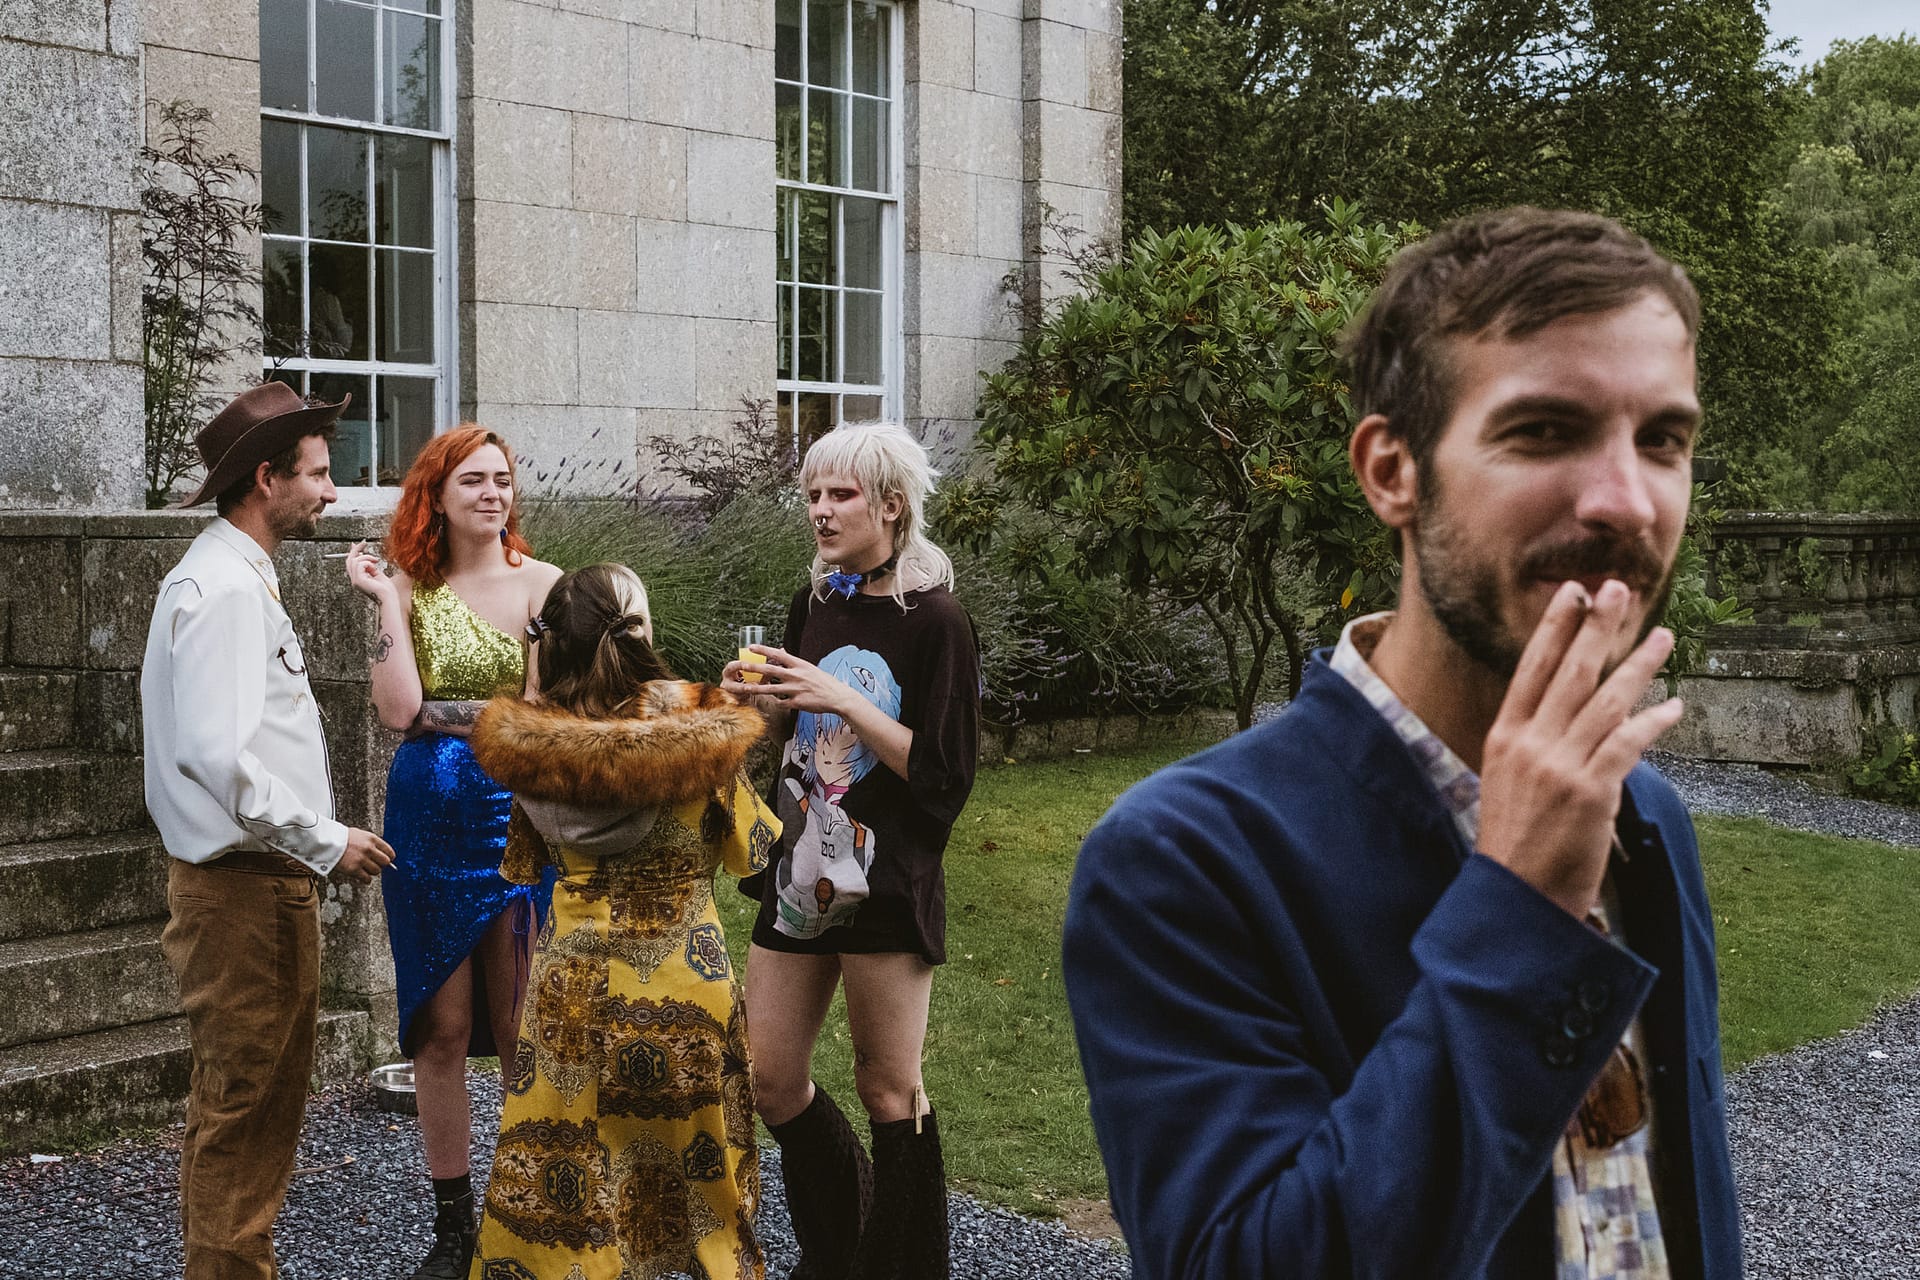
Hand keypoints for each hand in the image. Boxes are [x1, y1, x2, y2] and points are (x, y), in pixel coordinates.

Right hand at [335, 827, 395, 884]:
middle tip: (375, 864)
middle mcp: (368, 849)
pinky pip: (366, 878)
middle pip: (385, 862)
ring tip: (366, 869)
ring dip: (372, 871)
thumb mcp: (360, 834)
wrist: (326, 841)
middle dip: (381, 864)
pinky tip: (363, 877)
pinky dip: (366, 879)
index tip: (388, 860)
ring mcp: (361, 859)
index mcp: (371, 839)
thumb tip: (381, 852)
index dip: (389, 857)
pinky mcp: (353, 869)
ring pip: (376, 871)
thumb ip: (371, 842)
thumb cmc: (341, 837)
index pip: (389, 851)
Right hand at [344, 541, 395, 603]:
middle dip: (356, 549)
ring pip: (355, 561)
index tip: (357, 544)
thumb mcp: (378, 574)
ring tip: (376, 561)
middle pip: (349, 560)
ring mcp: (355, 581)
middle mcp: (355, 580)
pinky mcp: (358, 580)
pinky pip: (359, 564)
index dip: (353, 552)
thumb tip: (368, 558)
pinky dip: (368, 563)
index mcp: (359, 579)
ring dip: (366, 557)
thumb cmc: (387, 589)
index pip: (351, 563)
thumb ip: (371, 567)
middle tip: (364, 542)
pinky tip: (374, 568)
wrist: (389, 598)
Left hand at [720, 646, 847, 715]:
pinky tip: (774, 701)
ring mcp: (796, 690)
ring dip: (756, 688)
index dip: (763, 650)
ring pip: (771, 689)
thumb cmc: (823, 682)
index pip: (778, 655)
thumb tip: (781, 652)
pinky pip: (781, 703)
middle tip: (742, 665)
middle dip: (755, 668)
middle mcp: (796, 676)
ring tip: (745, 688)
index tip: (751, 647)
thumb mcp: (809, 668)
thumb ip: (793, 663)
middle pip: (771, 671)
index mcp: (799, 665)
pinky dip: (776, 702)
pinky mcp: (797, 703)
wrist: (837, 697)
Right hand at [1475, 578, 1684, 918]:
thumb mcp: (1508, 783)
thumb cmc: (1515, 845)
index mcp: (1504, 737)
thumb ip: (1537, 747)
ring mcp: (1559, 765)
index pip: (1531, 669)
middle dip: (1597, 627)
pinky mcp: (1590, 791)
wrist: (1514, 897)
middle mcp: (1529, 743)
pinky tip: (1673, 706)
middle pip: (1570, 671)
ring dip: (1639, 665)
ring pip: (1606, 701)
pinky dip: (1654, 721)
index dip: (1554, 628)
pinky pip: (1628, 743)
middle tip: (1619, 589)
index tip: (1573, 593)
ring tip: (1663, 636)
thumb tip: (1576, 721)